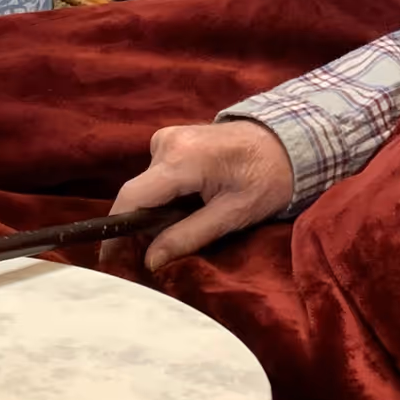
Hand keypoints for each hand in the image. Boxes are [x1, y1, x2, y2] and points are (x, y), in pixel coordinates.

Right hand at [110, 120, 294, 270]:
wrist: (290, 139)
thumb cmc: (268, 177)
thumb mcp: (232, 215)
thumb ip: (187, 237)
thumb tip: (150, 261)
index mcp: (180, 160)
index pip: (131, 199)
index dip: (116, 232)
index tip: (109, 261)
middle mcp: (166, 143)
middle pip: (137, 195)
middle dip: (140, 227)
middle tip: (153, 256)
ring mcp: (168, 137)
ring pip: (147, 187)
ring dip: (156, 212)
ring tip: (185, 227)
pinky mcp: (173, 139)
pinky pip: (157, 175)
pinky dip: (165, 196)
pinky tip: (189, 206)